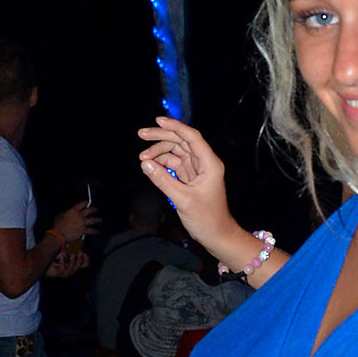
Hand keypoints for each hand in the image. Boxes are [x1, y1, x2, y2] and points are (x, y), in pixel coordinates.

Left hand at [45, 249, 89, 278]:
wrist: (43, 258)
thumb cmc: (54, 254)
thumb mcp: (66, 250)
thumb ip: (72, 248)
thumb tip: (79, 244)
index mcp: (73, 264)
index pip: (83, 265)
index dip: (86, 260)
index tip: (86, 254)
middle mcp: (70, 269)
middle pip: (78, 268)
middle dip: (80, 260)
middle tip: (80, 253)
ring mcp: (64, 272)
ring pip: (71, 270)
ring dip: (72, 262)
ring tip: (72, 254)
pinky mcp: (57, 273)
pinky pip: (62, 269)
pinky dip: (62, 262)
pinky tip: (62, 256)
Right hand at [50, 199, 101, 244]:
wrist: (59, 234)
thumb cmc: (58, 226)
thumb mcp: (60, 216)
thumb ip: (65, 214)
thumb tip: (67, 215)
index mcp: (73, 211)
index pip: (81, 204)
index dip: (85, 202)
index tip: (88, 202)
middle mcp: (79, 216)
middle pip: (89, 211)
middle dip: (94, 209)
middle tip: (96, 209)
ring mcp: (82, 223)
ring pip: (93, 220)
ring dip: (97, 219)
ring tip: (100, 219)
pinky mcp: (84, 230)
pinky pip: (91, 230)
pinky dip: (95, 231)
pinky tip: (97, 231)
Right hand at [136, 117, 233, 251]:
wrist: (216, 235)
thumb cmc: (207, 219)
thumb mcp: (182, 199)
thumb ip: (163, 180)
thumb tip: (145, 164)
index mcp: (209, 164)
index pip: (191, 137)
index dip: (175, 127)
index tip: (158, 121)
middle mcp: (204, 163)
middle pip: (181, 141)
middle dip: (161, 137)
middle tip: (141, 134)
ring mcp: (196, 170)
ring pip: (175, 152)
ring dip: (158, 152)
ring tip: (142, 159)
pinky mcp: (189, 178)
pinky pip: (174, 164)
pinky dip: (161, 163)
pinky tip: (150, 166)